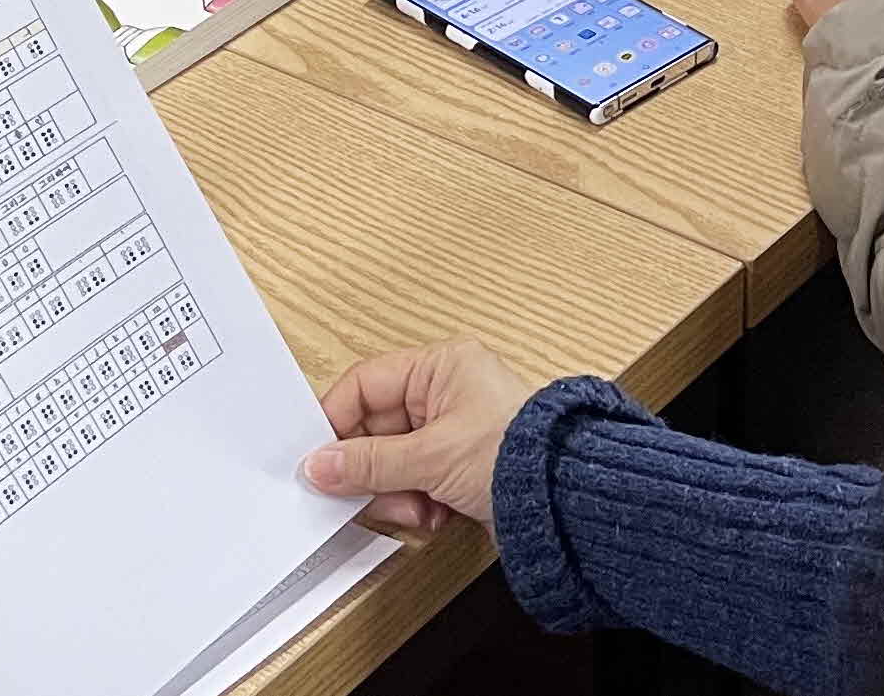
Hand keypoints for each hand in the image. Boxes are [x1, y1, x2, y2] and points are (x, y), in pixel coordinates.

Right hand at [302, 339, 528, 534]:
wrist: (567, 499)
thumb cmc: (519, 454)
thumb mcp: (432, 457)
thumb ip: (369, 463)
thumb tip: (320, 465)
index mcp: (441, 367)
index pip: (366, 385)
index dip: (336, 421)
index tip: (316, 458)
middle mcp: (445, 393)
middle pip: (375, 431)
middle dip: (373, 471)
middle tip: (364, 495)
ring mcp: (451, 432)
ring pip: (391, 464)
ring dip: (397, 494)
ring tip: (418, 508)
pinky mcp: (457, 467)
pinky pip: (413, 483)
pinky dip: (418, 505)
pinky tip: (436, 515)